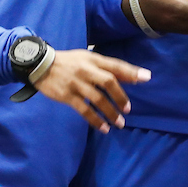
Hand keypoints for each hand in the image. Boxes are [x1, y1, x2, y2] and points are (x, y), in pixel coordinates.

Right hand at [34, 50, 150, 132]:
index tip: (146, 78)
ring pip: (97, 99)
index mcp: (93, 59)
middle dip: (120, 96)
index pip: (115, 65)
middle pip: (109, 82)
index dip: (131, 72)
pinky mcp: (67, 95)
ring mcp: (76, 83)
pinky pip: (84, 110)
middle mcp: (86, 70)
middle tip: (128, 109)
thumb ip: (105, 66)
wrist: (40, 64)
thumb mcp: (86, 58)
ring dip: (110, 112)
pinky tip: (103, 128)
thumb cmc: (68, 62)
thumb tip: (128, 76)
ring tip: (119, 123)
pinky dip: (95, 120)